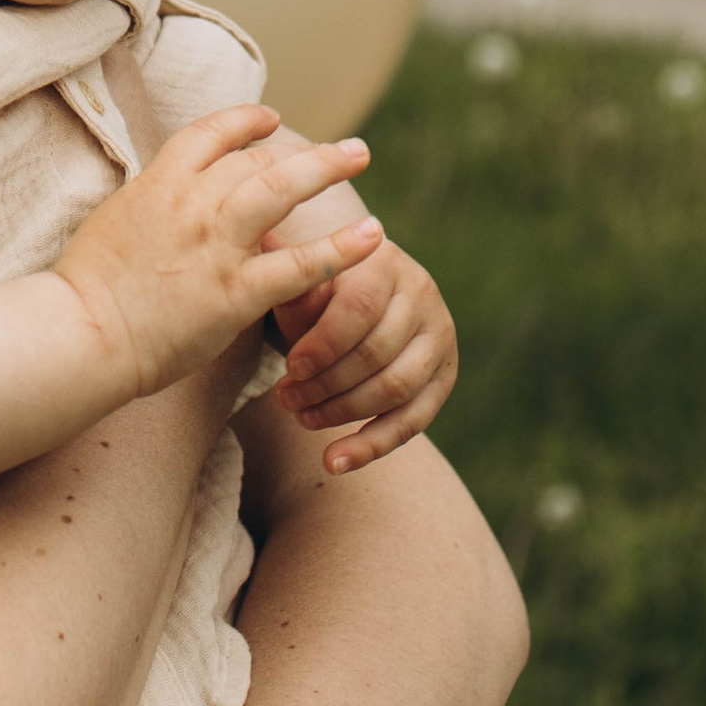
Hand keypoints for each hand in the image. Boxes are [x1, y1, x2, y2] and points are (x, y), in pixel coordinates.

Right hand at [50, 106, 380, 400]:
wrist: (81, 333)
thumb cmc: (88, 285)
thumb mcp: (116, 218)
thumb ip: (154, 200)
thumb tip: (175, 192)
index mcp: (158, 181)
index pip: (212, 133)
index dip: (246, 121)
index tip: (272, 121)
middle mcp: (192, 203)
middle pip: (258, 159)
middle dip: (306, 150)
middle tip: (347, 146)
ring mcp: (216, 246)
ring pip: (282, 192)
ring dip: (327, 170)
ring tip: (360, 156)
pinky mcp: (235, 293)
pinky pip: (299, 266)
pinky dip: (339, 249)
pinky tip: (371, 238)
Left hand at [269, 224, 457, 471]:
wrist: (363, 297)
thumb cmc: (320, 291)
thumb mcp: (303, 279)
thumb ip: (288, 273)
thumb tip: (260, 245)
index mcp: (384, 263)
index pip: (359, 309)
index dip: (323, 345)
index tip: (289, 369)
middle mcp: (422, 294)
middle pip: (377, 353)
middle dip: (326, 384)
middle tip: (286, 399)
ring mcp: (440, 336)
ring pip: (396, 388)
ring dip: (344, 413)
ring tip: (303, 419)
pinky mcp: (445, 376)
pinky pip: (413, 421)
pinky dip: (372, 446)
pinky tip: (334, 461)